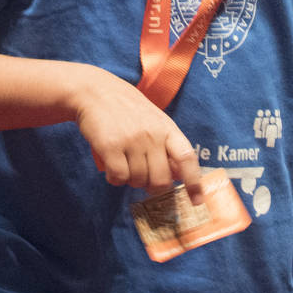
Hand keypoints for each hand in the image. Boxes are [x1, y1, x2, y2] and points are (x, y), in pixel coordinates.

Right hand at [68, 66, 202, 195]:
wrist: (95, 91)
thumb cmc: (126, 109)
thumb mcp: (154, 121)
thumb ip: (166, 146)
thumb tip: (178, 176)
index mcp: (167, 128)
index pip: (187, 158)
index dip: (194, 182)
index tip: (197, 201)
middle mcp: (152, 135)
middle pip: (161, 180)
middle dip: (153, 187)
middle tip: (144, 179)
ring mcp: (132, 140)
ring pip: (138, 181)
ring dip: (131, 179)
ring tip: (124, 162)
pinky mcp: (111, 146)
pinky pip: (119, 178)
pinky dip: (115, 178)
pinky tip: (112, 165)